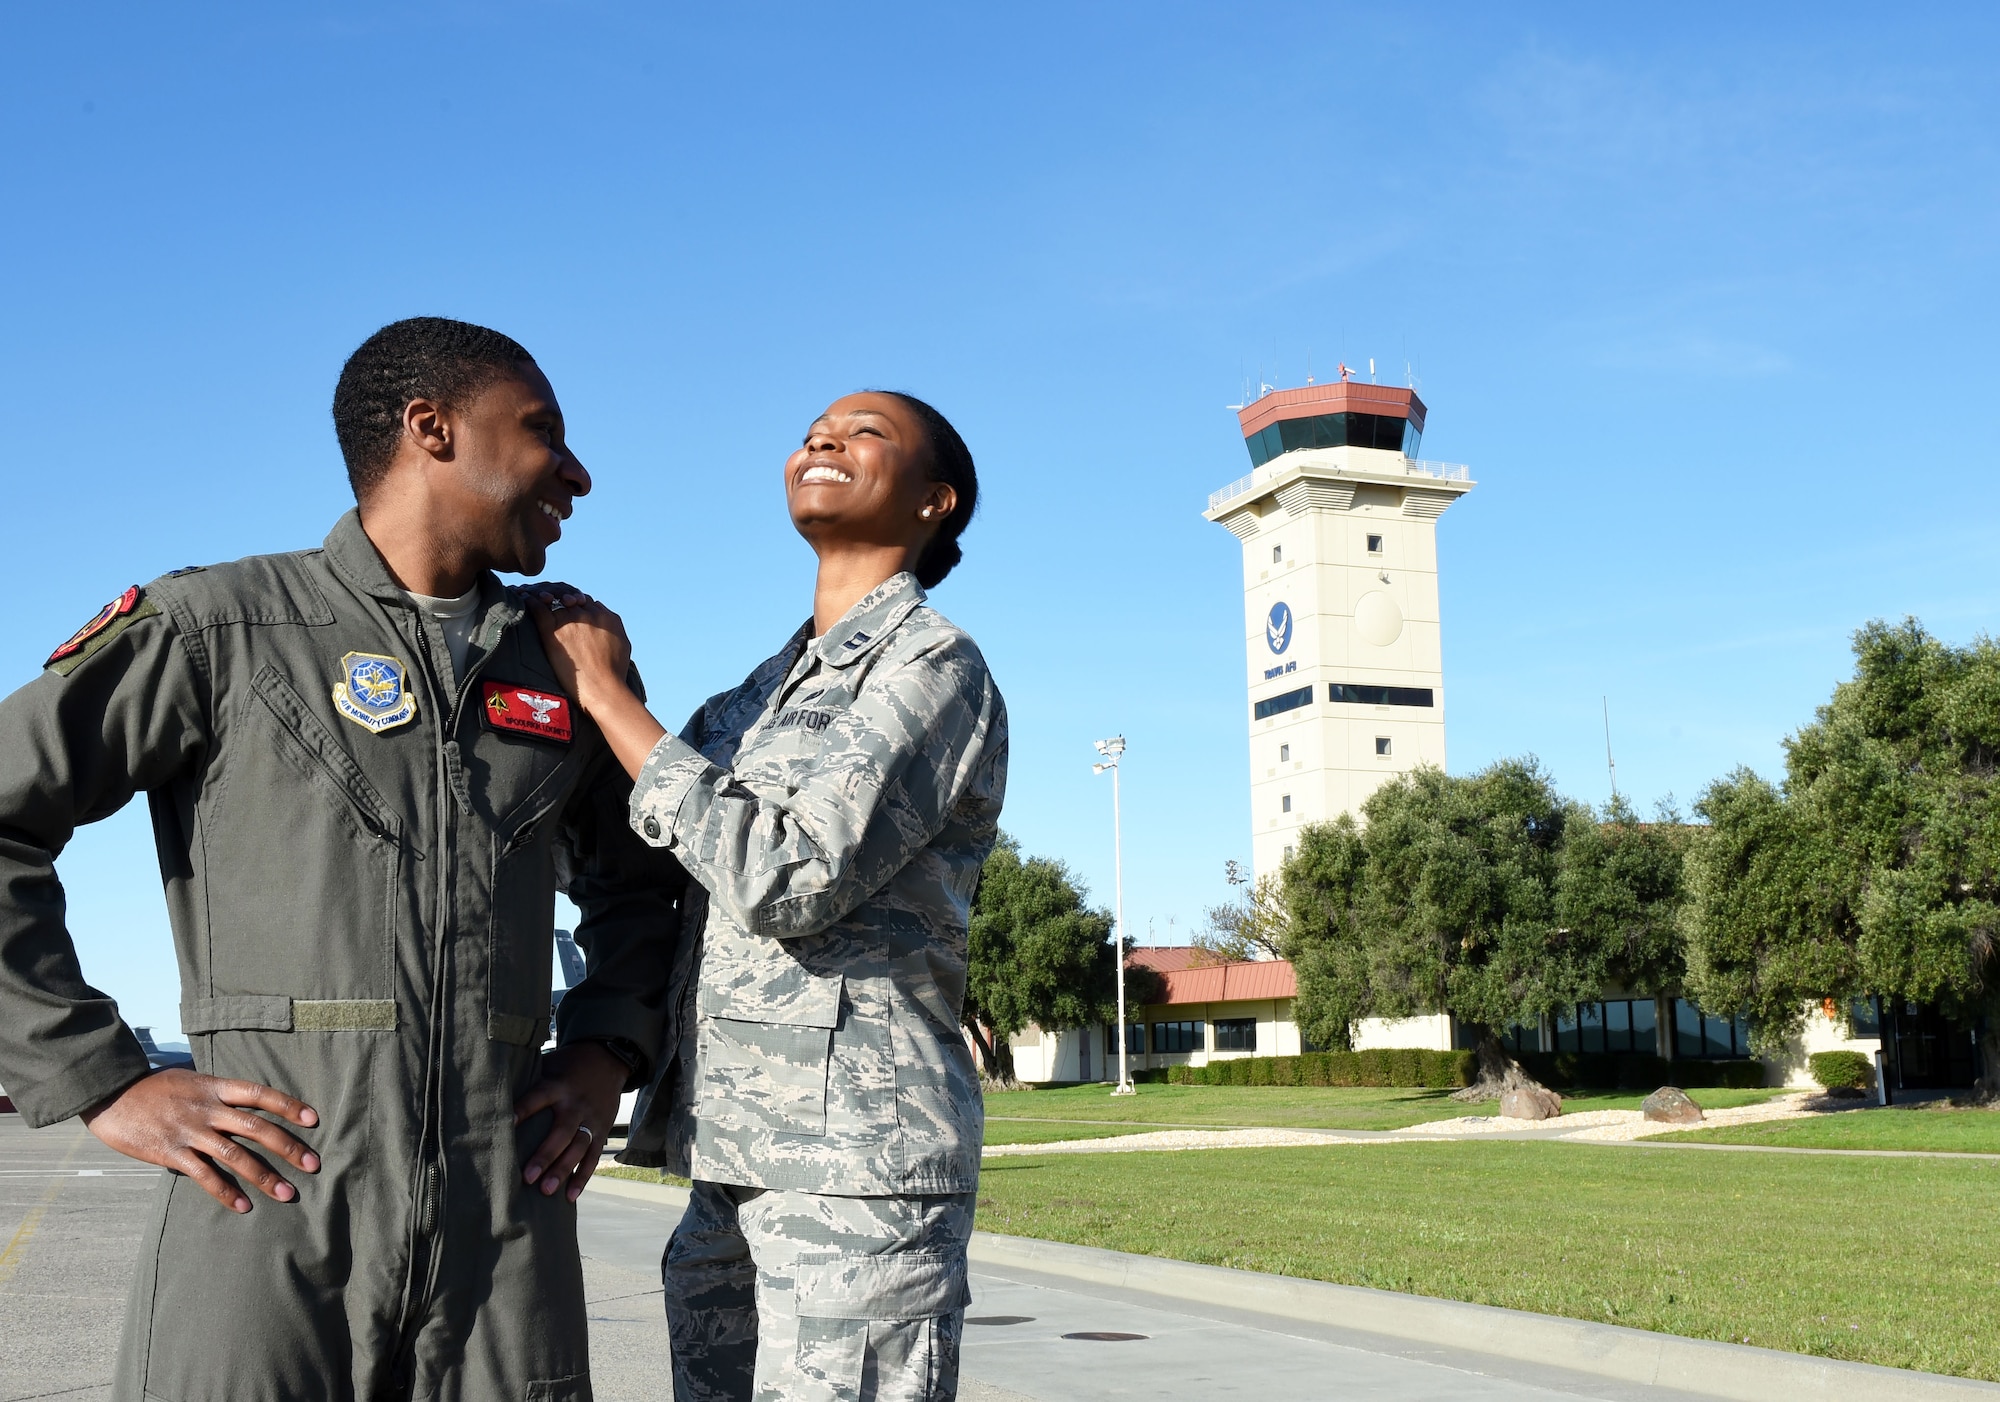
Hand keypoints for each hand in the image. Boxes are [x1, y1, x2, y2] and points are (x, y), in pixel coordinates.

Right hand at [82, 1069, 319, 1213]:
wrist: (109, 1094)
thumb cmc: (152, 1088)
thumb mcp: (190, 1080)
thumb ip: (216, 1094)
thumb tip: (241, 1106)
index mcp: (214, 1087)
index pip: (260, 1094)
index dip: (288, 1105)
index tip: (313, 1119)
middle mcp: (207, 1108)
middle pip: (257, 1127)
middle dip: (288, 1147)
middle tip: (313, 1164)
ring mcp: (190, 1131)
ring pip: (236, 1156)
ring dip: (264, 1177)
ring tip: (287, 1194)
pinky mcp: (171, 1153)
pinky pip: (205, 1176)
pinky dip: (226, 1193)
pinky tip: (244, 1207)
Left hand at [513, 1041, 627, 1201]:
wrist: (608, 1060)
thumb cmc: (567, 1066)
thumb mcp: (548, 1065)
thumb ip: (526, 1080)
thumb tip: (490, 1090)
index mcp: (557, 1086)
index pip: (537, 1099)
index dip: (522, 1111)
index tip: (506, 1125)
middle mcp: (575, 1105)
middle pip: (561, 1132)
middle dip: (545, 1155)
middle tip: (527, 1177)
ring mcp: (591, 1120)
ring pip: (578, 1148)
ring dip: (563, 1170)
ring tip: (546, 1191)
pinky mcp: (602, 1131)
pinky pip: (593, 1157)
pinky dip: (583, 1177)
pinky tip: (570, 1196)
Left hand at [525, 588, 668, 780]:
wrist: (604, 689)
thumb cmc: (615, 674)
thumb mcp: (624, 645)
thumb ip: (615, 630)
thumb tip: (608, 625)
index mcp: (607, 617)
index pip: (587, 602)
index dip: (576, 604)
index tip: (568, 609)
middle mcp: (589, 614)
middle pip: (569, 597)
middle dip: (559, 597)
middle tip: (548, 600)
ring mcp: (571, 621)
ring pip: (553, 598)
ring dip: (542, 595)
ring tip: (530, 594)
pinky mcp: (553, 631)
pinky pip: (538, 608)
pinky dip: (529, 600)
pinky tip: (523, 598)